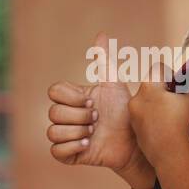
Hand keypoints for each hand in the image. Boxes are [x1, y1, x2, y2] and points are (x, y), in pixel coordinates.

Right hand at [47, 33, 151, 186]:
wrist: (136, 140)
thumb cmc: (125, 112)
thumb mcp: (114, 85)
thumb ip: (104, 61)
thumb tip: (101, 34)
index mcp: (73, 98)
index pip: (55, 91)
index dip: (72, 97)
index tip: (92, 101)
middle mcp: (67, 116)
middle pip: (54, 113)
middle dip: (78, 116)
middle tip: (97, 119)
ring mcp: (67, 136)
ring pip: (53, 131)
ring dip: (76, 132)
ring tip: (94, 133)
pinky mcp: (70, 154)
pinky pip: (56, 151)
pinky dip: (72, 146)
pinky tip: (89, 144)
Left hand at [128, 54, 188, 172]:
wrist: (178, 162)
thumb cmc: (187, 128)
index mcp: (148, 89)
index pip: (159, 69)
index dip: (173, 74)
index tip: (182, 86)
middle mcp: (136, 102)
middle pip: (153, 87)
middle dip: (167, 92)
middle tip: (182, 102)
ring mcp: (135, 120)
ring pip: (149, 104)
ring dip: (162, 107)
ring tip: (178, 118)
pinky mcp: (137, 135)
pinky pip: (147, 120)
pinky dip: (158, 121)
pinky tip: (172, 130)